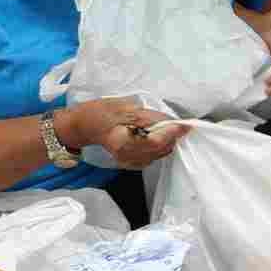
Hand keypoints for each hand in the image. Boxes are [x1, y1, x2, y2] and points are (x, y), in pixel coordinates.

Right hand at [55, 99, 187, 170]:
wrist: (84, 126)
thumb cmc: (100, 113)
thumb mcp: (124, 107)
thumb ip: (149, 117)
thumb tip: (171, 121)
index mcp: (122, 143)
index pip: (156, 141)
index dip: (173, 132)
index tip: (186, 124)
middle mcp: (127, 157)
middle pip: (161, 149)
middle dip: (172, 136)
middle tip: (178, 123)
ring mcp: (129, 162)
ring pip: (159, 154)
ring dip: (167, 141)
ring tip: (165, 127)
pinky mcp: (132, 162)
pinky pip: (154, 156)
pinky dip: (160, 145)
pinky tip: (155, 135)